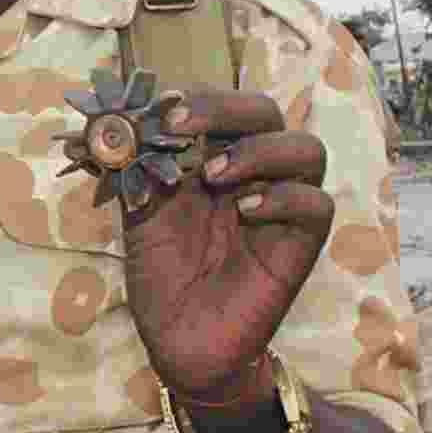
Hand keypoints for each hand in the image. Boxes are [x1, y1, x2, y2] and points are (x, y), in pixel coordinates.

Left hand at [122, 88, 330, 400]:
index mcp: (214, 152)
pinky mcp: (299, 243)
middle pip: (265, 111)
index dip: (194, 96)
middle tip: (180, 125)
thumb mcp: (140, 206)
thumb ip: (135, 162)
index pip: (220, 101)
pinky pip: (316, 205)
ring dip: (258, 150)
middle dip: (224, 108)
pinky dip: (283, 198)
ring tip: (214, 175)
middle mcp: (253, 170)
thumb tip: (115, 118)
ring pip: (306, 149)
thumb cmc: (161, 266)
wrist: (179, 336)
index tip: (158, 107)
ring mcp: (280, 204)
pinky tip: (244, 211)